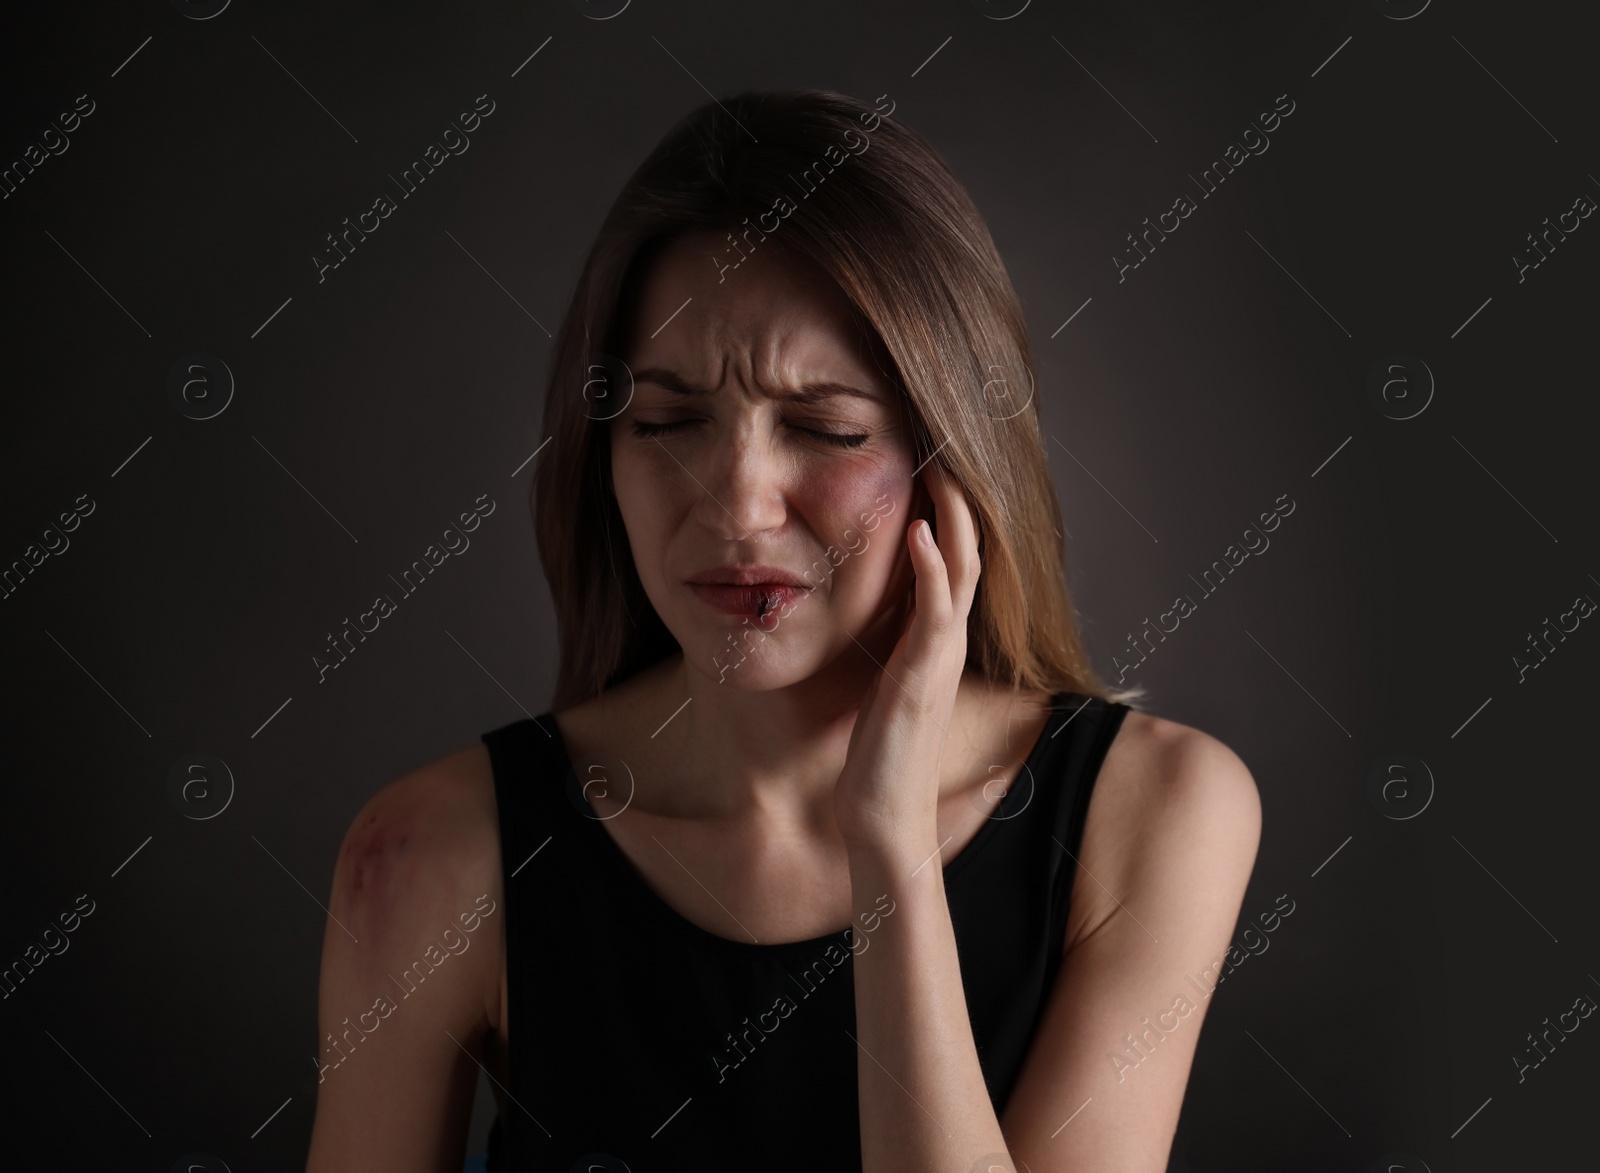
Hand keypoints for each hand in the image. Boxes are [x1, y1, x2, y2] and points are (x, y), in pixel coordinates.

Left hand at [832, 460, 981, 861]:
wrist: (883, 814)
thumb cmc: (877, 754)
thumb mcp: (884, 685)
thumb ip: (890, 647)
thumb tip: (876, 613)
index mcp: (937, 641)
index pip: (955, 560)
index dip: (949, 511)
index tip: (931, 464)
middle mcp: (948, 642)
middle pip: (970, 551)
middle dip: (959, 498)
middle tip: (945, 444)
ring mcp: (940, 657)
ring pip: (963, 570)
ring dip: (954, 516)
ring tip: (942, 468)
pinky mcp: (922, 676)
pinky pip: (936, 611)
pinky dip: (933, 568)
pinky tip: (920, 531)